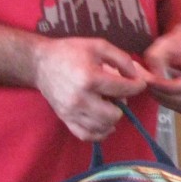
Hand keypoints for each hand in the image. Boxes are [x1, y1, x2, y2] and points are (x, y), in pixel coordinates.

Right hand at [33, 36, 148, 140]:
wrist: (41, 63)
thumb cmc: (71, 52)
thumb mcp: (99, 46)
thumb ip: (122, 59)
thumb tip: (136, 77)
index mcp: (89, 78)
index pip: (123, 90)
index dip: (136, 86)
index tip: (138, 83)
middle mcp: (80, 99)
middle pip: (114, 114)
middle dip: (121, 104)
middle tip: (117, 93)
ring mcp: (71, 112)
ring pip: (102, 127)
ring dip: (111, 117)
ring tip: (107, 103)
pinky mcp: (65, 119)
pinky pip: (86, 135)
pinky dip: (99, 132)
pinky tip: (103, 122)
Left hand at [141, 27, 180, 113]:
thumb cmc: (178, 45)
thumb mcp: (164, 44)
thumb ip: (156, 59)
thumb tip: (154, 81)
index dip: (167, 87)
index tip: (149, 81)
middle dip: (166, 95)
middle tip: (148, 86)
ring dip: (167, 101)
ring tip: (154, 89)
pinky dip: (173, 104)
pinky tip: (162, 93)